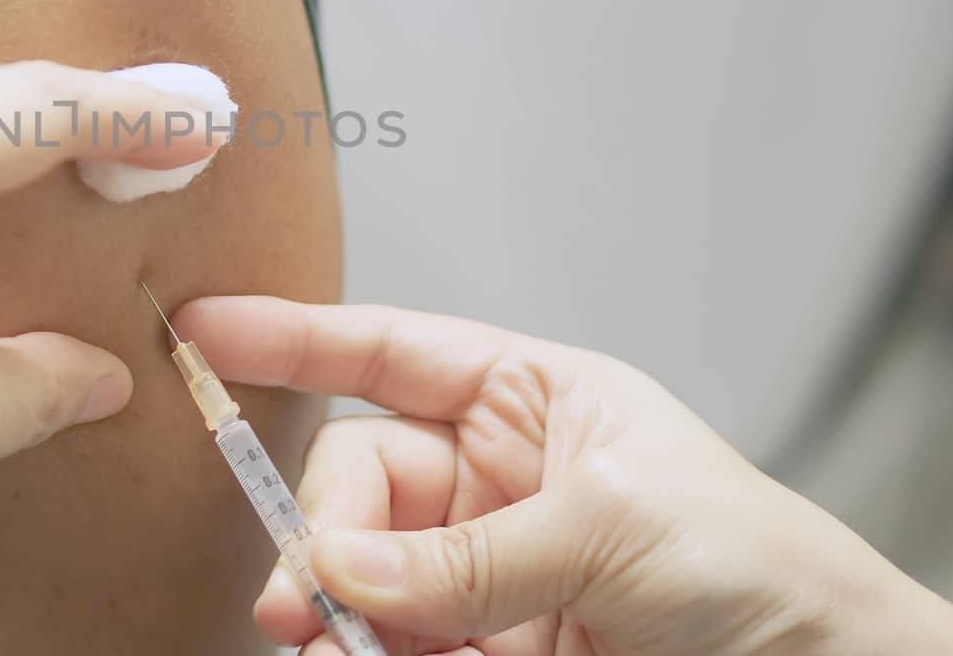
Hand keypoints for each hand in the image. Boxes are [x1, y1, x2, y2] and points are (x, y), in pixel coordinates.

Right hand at [176, 296, 952, 655]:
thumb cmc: (752, 559)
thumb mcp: (611, 527)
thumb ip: (469, 555)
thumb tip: (337, 567)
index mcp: (525, 398)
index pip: (386, 352)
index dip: (292, 337)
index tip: (200, 330)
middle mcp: (490, 475)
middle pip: (358, 480)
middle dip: (321, 529)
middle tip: (305, 595)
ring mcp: (480, 566)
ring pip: (362, 571)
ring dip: (334, 608)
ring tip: (327, 643)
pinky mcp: (481, 645)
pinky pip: (392, 640)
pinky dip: (370, 652)